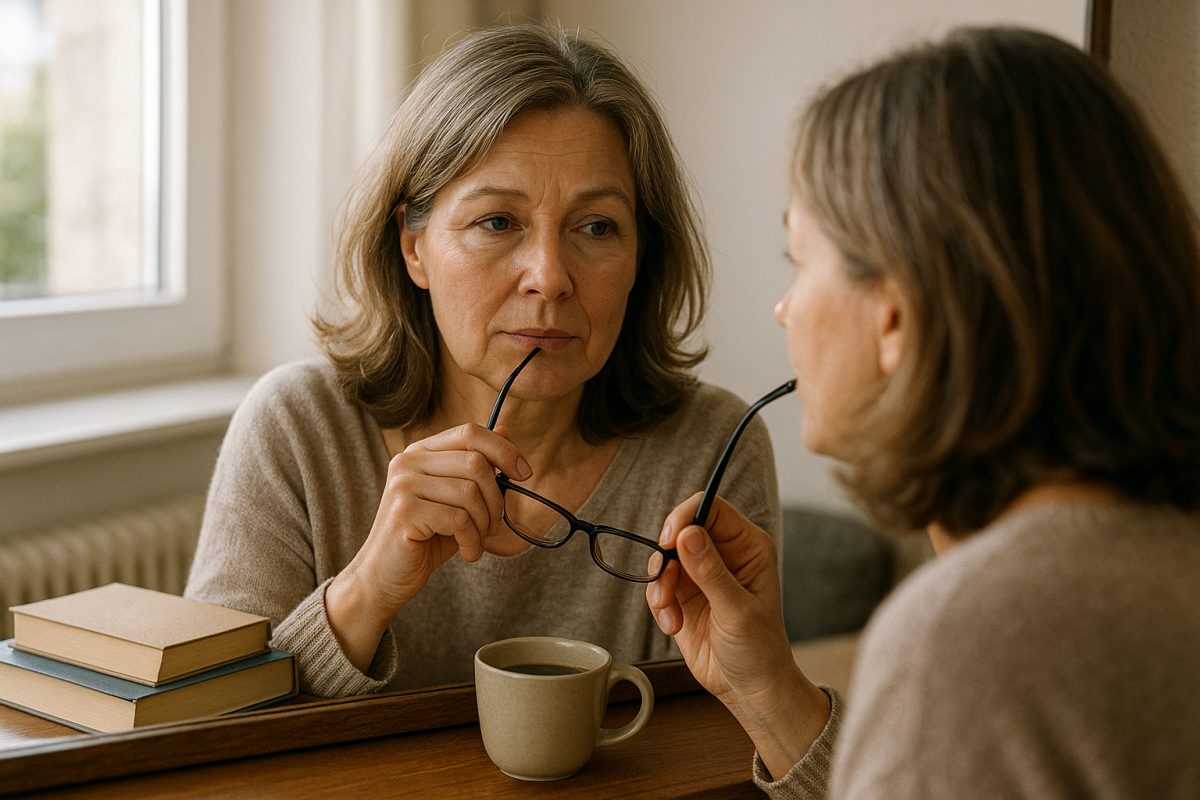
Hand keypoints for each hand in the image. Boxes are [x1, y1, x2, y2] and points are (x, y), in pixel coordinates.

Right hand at [327, 423, 530, 669]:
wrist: (383, 578)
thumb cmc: (425, 539)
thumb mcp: (456, 500)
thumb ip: (476, 468)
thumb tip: (505, 431)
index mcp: (420, 452)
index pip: (470, 432)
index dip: (504, 450)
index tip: (524, 473)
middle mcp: (408, 461)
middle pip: (476, 463)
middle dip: (495, 500)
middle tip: (492, 526)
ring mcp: (403, 485)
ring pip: (470, 493)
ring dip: (484, 525)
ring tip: (475, 541)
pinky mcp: (405, 512)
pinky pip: (459, 519)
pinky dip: (472, 541)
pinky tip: (466, 552)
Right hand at [647, 493, 829, 777]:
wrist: (749, 688)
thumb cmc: (759, 649)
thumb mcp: (737, 610)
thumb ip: (711, 571)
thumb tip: (687, 534)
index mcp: (747, 546)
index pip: (711, 509)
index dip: (685, 517)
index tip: (669, 540)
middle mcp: (724, 554)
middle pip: (681, 529)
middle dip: (667, 556)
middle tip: (665, 580)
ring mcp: (701, 574)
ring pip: (665, 558)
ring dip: (660, 584)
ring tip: (670, 612)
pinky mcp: (684, 595)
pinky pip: (658, 585)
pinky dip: (659, 604)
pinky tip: (674, 625)